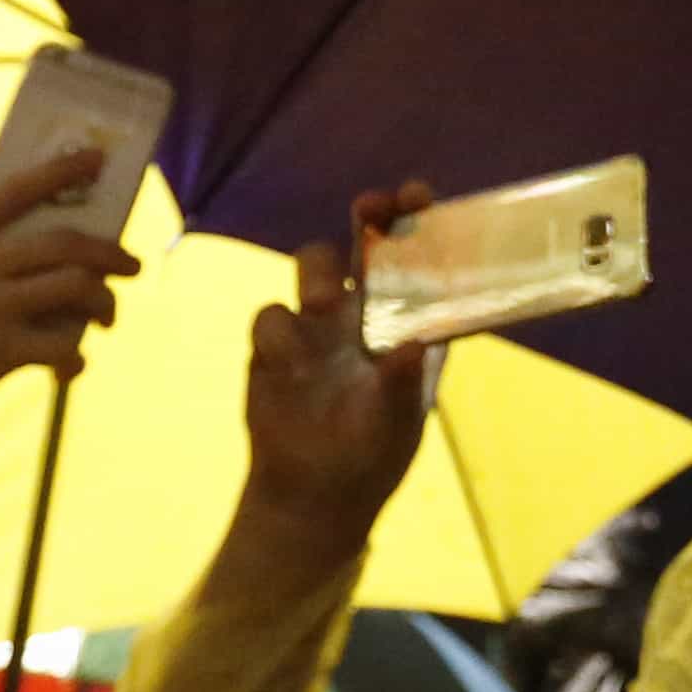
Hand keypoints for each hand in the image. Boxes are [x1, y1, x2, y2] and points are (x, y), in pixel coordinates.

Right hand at [0, 150, 140, 457]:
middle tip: (131, 263)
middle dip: (111, 252)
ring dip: (104, 303)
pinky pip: (61, 346)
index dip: (65, 171)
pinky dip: (75, 357)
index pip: (18, 189)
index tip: (98, 162)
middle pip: (67, 243)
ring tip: (105, 315)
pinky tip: (70, 366)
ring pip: (76, 289)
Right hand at [237, 180, 441, 553]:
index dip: (420, 222)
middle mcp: (364, 312)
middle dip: (369, 217)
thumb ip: (403, 387)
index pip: (419, 259)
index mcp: (407, 322)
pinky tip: (289, 362)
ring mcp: (316, 326)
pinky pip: (271, 317)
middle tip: (371, 206)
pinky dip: (280, 330)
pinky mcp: (273, 348)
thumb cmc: (371, 456)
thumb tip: (413, 348)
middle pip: (364, 244)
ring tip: (324, 303)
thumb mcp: (395, 426)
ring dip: (319, 271)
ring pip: (313, 266)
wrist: (313, 497)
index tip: (419, 195)